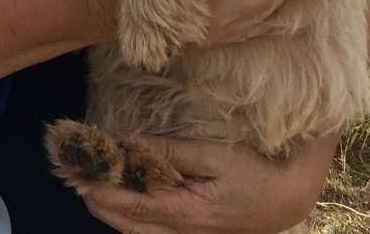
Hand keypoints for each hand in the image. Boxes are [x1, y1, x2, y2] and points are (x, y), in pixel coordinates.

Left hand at [83, 133, 333, 233]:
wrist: (291, 199)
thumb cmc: (255, 173)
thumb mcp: (215, 156)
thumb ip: (172, 152)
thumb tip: (133, 144)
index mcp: (186, 212)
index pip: (132, 205)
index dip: (103, 193)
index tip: (80, 179)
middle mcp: (185, 231)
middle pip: (132, 226)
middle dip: (103, 207)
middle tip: (79, 186)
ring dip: (117, 217)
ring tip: (95, 197)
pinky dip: (137, 224)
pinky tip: (128, 211)